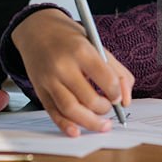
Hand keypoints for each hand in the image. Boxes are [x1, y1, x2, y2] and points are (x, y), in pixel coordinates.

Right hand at [11, 8, 133, 136]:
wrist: (36, 30)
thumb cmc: (69, 38)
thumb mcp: (96, 45)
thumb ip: (117, 71)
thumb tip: (125, 100)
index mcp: (81, 50)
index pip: (106, 79)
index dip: (115, 93)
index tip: (117, 97)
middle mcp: (63, 66)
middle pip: (88, 98)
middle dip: (103, 109)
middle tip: (108, 108)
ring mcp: (49, 79)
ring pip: (71, 110)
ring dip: (90, 122)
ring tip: (101, 124)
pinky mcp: (40, 90)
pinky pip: (53, 113)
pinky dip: (66, 126)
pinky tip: (77, 131)